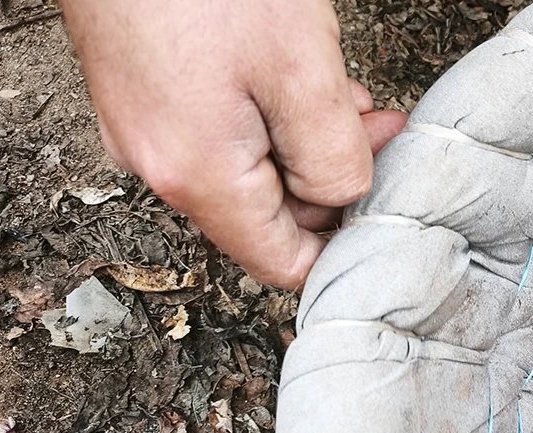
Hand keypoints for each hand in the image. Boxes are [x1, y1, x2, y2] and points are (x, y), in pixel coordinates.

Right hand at [61, 0, 407, 288]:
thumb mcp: (302, 73)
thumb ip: (333, 159)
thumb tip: (346, 202)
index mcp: (198, 178)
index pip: (283, 265)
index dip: (346, 243)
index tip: (387, 198)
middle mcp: (160, 164)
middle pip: (271, 216)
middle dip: (332, 177)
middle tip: (376, 125)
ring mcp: (144, 127)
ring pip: (250, 166)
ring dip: (306, 138)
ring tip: (339, 87)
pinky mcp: (145, 91)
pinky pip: (221, 128)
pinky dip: (268, 110)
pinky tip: (291, 67)